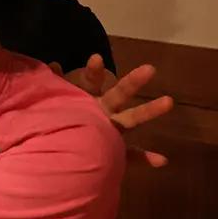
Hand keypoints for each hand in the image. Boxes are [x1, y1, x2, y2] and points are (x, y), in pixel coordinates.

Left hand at [54, 54, 172, 167]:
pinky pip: (131, 156)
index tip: (96, 59)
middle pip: (119, 94)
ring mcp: (109, 131)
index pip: (90, 82)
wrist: (53, 158)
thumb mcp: (49, 105)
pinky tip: (161, 160)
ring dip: (149, 111)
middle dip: (132, 82)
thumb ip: (52, 86)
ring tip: (168, 101)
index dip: (93, 72)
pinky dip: (146, 158)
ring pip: (131, 120)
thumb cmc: (53, 126)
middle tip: (149, 69)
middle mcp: (101, 112)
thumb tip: (57, 69)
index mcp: (86, 100)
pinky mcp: (114, 153)